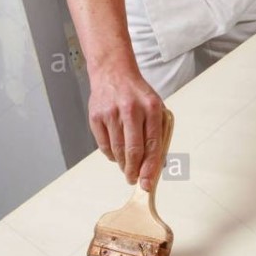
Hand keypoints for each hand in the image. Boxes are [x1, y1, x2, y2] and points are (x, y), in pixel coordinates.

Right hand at [88, 68, 168, 190]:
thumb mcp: (155, 107)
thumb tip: (159, 164)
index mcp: (151, 107)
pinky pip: (103, 145)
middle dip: (134, 171)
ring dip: (122, 165)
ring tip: (127, 168)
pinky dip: (110, 155)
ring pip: (117, 150)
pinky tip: (116, 154)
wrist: (113, 72)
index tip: (147, 183)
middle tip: (134, 180)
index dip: (150, 167)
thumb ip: (159, 133)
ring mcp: (111, 113)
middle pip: (133, 150)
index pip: (153, 144)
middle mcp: (131, 110)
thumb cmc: (137, 93)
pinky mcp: (96, 116)